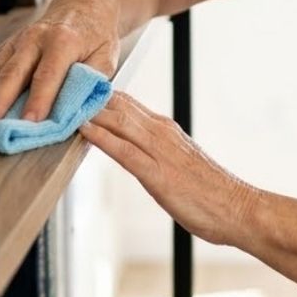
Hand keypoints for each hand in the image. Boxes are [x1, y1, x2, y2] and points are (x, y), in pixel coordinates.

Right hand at [0, 0, 120, 120]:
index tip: (30, 122)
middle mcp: (36, 38)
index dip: (38, 100)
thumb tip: (78, 111)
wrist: (85, 4)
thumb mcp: (107, 57)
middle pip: (13, 72)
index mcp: (63, 41)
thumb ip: (92, 83)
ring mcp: (18, 40)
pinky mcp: (8, 46)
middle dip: (1, 100)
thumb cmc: (97, 33)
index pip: (47, 75)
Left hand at [79, 92, 262, 246]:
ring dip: (90, 111)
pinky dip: (102, 138)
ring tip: (63, 102)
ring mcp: (160, 151)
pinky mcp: (158, 174)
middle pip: (118, 106)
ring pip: (119, 122)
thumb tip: (131, 146)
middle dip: (89, 97)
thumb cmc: (208, 191)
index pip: (126, 103)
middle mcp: (161, 132)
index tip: (74, 90)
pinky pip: (124, 151)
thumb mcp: (177, 162)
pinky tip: (84, 131)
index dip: (98, 96)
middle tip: (59, 88)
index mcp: (164, 129)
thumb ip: (154, 150)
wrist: (237, 207)